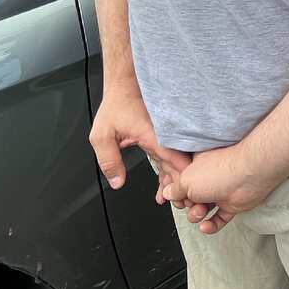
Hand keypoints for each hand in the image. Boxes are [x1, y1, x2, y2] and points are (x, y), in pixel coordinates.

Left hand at [88, 87, 203, 210]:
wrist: (124, 87)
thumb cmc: (116, 106)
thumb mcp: (102, 135)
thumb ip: (108, 160)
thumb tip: (117, 181)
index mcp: (152, 134)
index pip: (173, 155)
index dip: (182, 172)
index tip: (187, 187)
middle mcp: (162, 135)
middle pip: (178, 162)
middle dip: (180, 183)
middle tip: (181, 201)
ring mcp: (162, 136)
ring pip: (174, 161)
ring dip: (175, 179)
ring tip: (173, 198)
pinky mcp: (159, 137)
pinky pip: (167, 156)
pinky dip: (168, 171)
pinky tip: (166, 184)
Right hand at [162, 145, 279, 234]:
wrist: (249, 176)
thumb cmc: (220, 171)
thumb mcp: (186, 180)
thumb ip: (175, 189)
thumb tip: (167, 193)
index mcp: (196, 166)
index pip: (180, 182)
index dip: (175, 192)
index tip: (173, 197)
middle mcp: (208, 178)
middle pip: (190, 198)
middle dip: (186, 205)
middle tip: (189, 203)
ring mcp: (220, 191)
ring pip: (202, 209)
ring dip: (197, 215)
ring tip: (201, 211)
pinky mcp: (231, 204)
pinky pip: (218, 219)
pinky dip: (211, 225)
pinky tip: (206, 226)